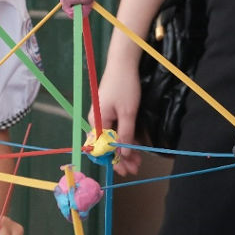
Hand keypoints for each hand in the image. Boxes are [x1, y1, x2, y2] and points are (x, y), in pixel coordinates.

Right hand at [93, 57, 142, 175]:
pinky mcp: (108, 110)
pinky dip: (124, 137)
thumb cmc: (124, 86)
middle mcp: (96, 120)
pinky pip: (114, 129)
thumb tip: (123, 155)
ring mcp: (102, 115)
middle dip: (121, 157)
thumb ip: (125, 134)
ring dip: (124, 148)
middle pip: (107, 144)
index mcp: (97, 122)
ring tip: (138, 159)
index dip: (114, 161)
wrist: (122, 63)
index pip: (104, 148)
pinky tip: (133, 144)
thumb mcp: (128, 112)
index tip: (125, 172)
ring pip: (112, 137)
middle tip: (136, 167)